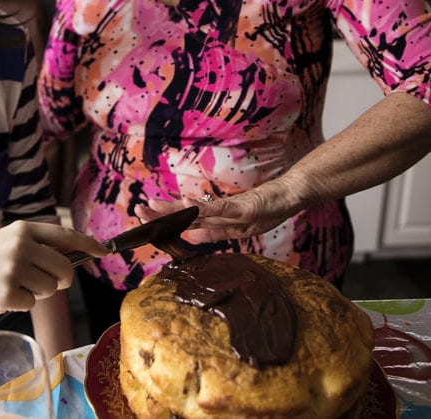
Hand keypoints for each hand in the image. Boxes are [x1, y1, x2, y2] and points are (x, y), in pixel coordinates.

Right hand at [0, 221, 104, 317]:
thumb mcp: (6, 242)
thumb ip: (37, 245)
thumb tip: (76, 253)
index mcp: (22, 230)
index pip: (65, 235)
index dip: (88, 244)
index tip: (104, 252)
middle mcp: (19, 246)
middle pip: (64, 268)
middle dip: (60, 280)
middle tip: (42, 281)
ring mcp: (12, 270)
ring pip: (49, 289)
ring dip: (36, 292)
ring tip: (11, 285)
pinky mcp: (5, 294)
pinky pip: (32, 304)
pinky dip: (20, 304)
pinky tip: (0, 296)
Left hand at [135, 181, 304, 242]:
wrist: (292, 193)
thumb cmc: (268, 208)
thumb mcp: (238, 228)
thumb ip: (214, 232)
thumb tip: (189, 236)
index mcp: (217, 220)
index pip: (186, 222)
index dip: (165, 221)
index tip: (144, 218)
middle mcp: (220, 213)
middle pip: (186, 215)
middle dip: (161, 214)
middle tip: (138, 209)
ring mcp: (232, 209)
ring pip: (198, 210)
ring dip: (174, 209)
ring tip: (154, 206)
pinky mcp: (245, 207)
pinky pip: (221, 209)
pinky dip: (204, 208)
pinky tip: (188, 204)